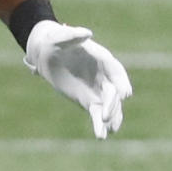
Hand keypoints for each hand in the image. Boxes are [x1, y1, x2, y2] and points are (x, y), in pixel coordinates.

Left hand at [25, 20, 130, 138]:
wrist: (47, 54)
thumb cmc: (55, 41)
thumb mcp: (59, 36)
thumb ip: (72, 35)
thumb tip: (87, 33)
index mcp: (102, 59)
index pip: (117, 72)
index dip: (122, 82)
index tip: (124, 94)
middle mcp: (104, 76)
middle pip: (114, 92)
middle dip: (112, 104)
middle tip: (105, 116)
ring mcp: (98, 90)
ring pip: (110, 106)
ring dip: (112, 118)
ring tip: (110, 131)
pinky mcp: (89, 101)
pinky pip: (97, 114)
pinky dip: (100, 125)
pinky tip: (101, 136)